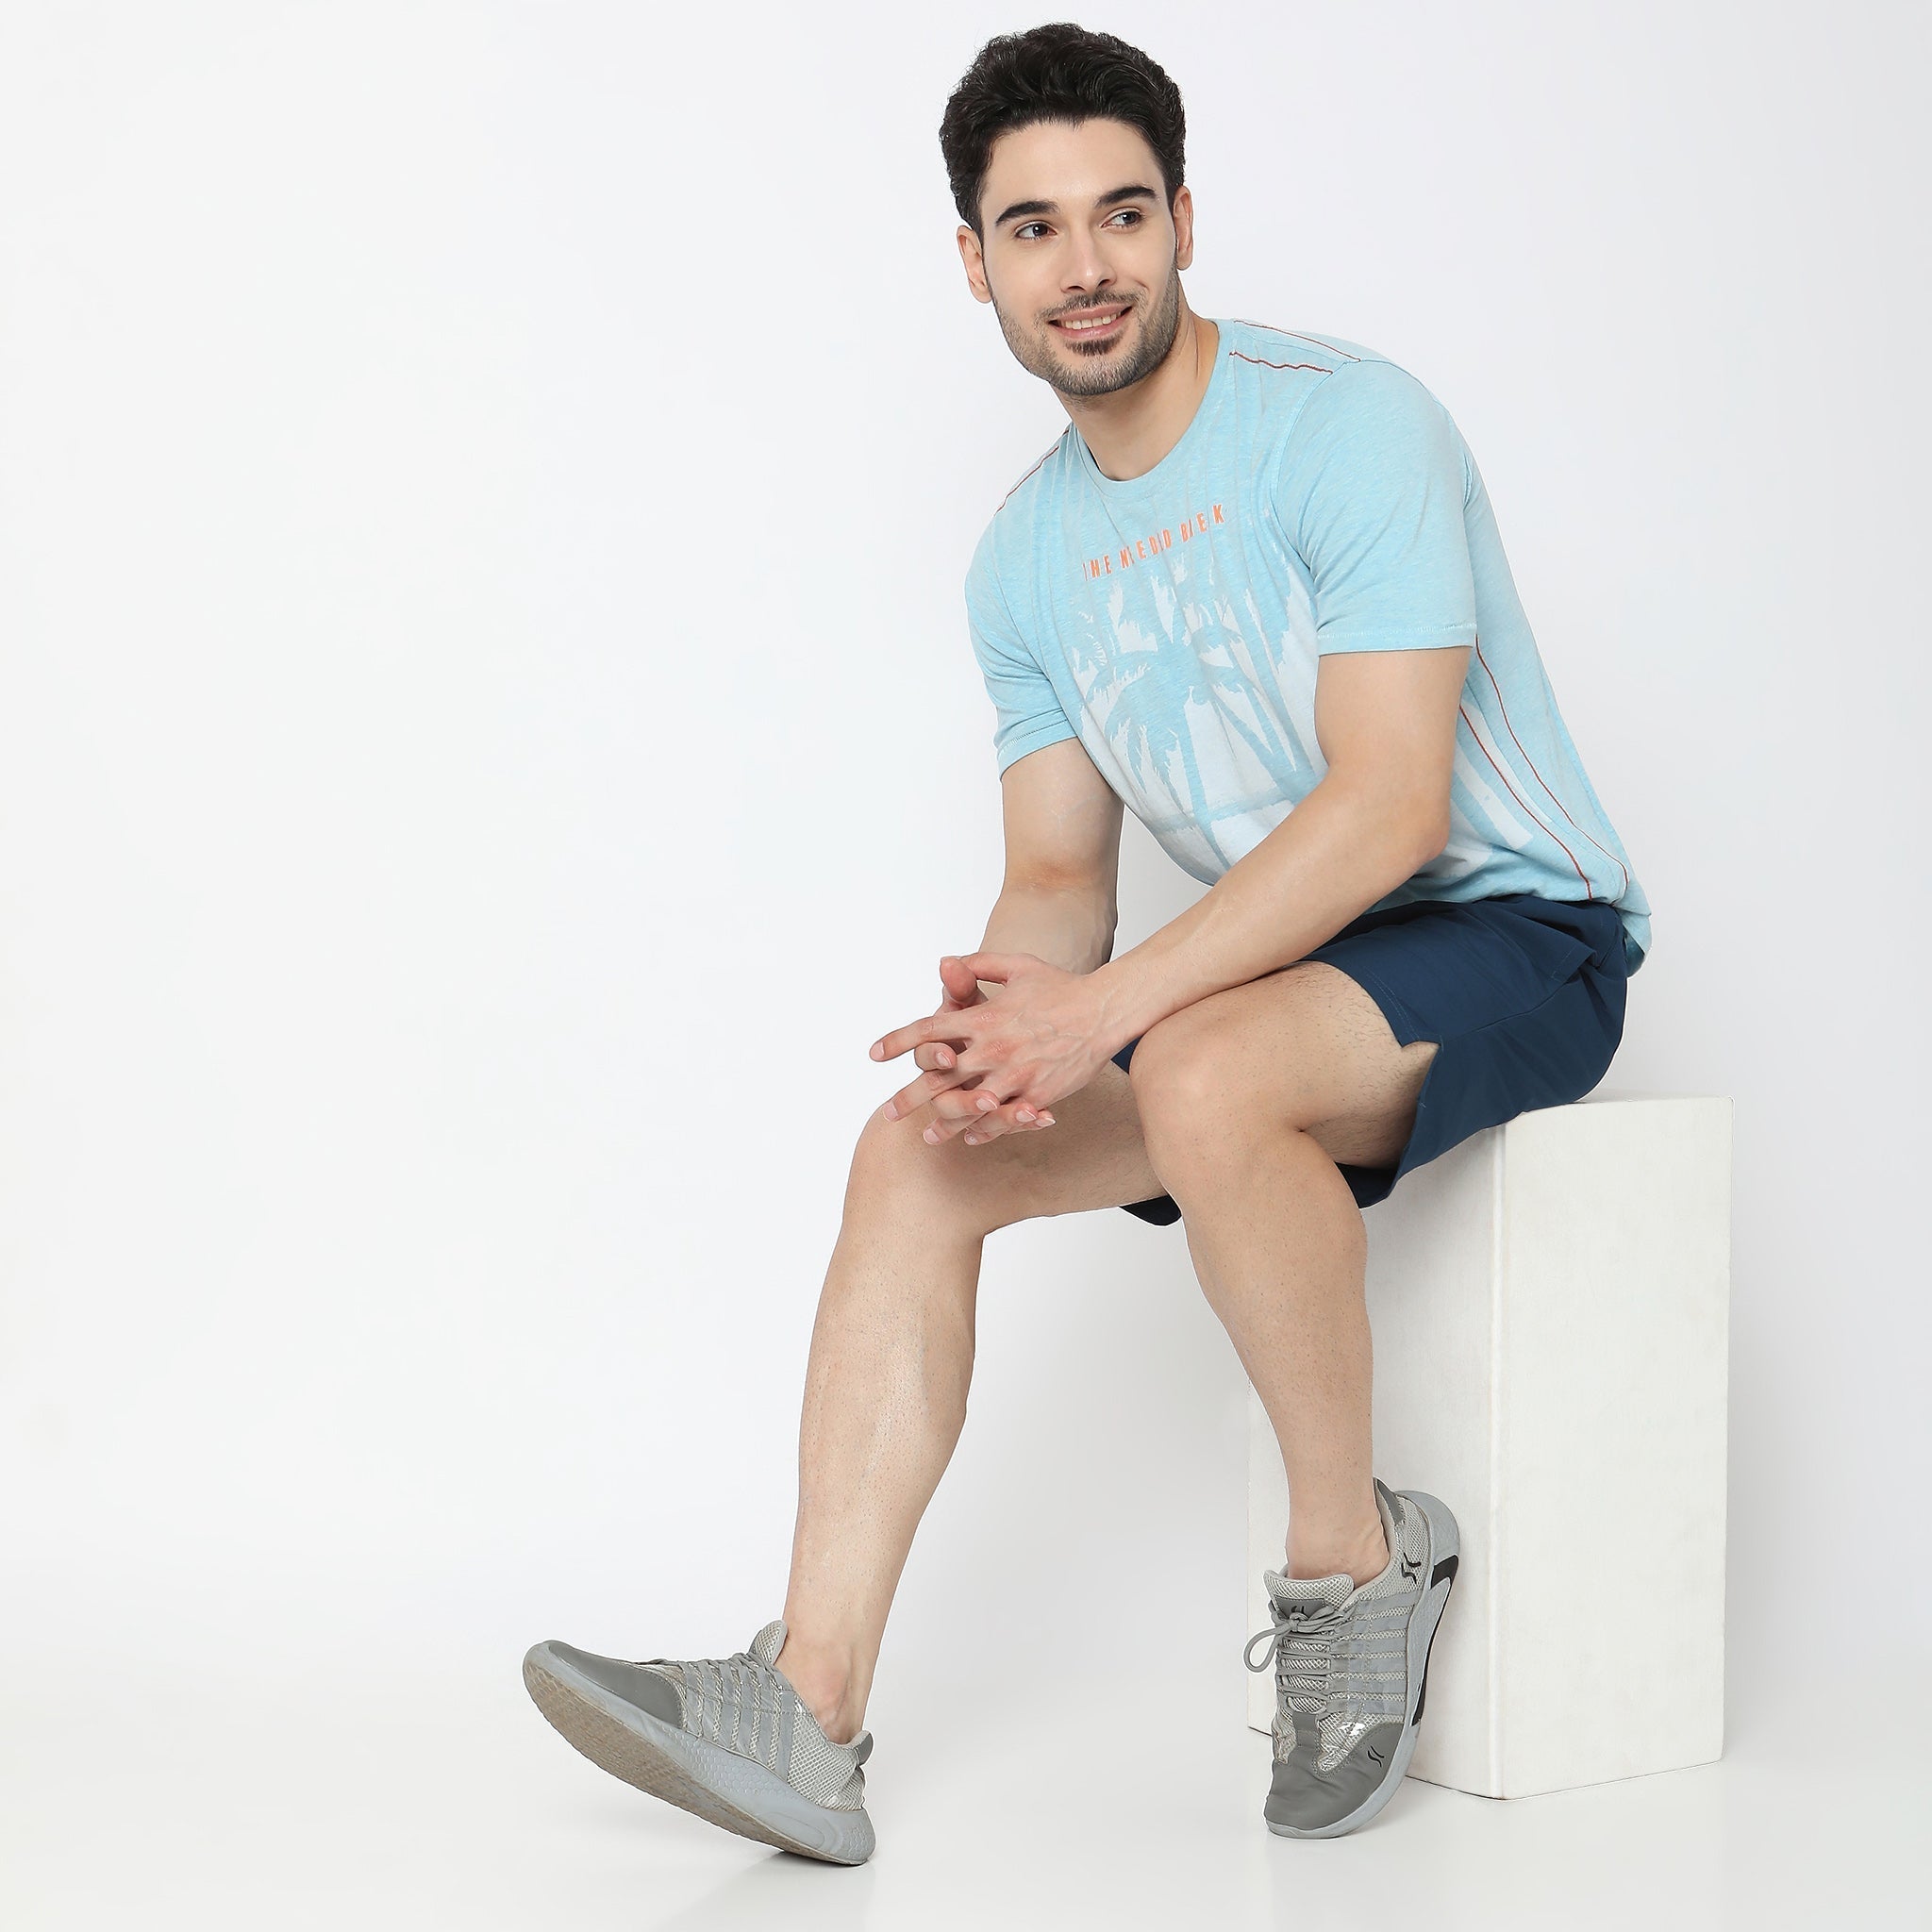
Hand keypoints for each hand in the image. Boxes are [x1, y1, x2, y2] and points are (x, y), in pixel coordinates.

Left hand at [871, 951, 1112, 1145]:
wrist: (1104, 1010)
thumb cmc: (1060, 986)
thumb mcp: (1017, 966)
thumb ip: (978, 965)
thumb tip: (947, 962)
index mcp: (983, 1017)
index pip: (928, 1030)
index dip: (897, 1042)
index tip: (875, 1055)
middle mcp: (993, 1048)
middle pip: (938, 1078)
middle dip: (909, 1097)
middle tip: (888, 1112)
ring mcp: (1014, 1075)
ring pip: (968, 1106)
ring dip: (943, 1123)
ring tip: (925, 1137)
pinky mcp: (1036, 1094)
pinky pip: (1003, 1119)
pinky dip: (983, 1129)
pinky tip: (969, 1137)